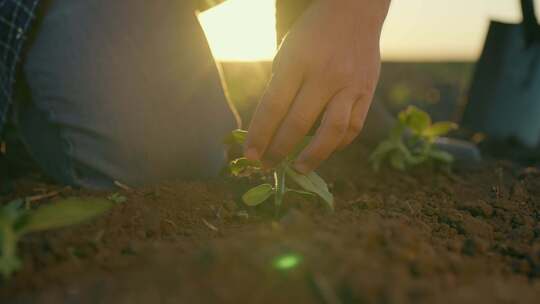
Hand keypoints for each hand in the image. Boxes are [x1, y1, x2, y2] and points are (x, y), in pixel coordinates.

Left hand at [245, 0, 389, 172]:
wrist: (355, 12)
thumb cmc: (313, 34)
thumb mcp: (288, 53)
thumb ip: (280, 88)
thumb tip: (268, 129)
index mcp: (297, 61)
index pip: (273, 107)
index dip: (259, 135)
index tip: (250, 155)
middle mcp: (325, 74)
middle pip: (299, 123)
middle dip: (279, 150)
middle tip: (268, 166)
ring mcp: (350, 84)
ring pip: (332, 131)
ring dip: (313, 156)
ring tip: (298, 169)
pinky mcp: (367, 91)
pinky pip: (353, 126)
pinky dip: (338, 143)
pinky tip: (326, 150)